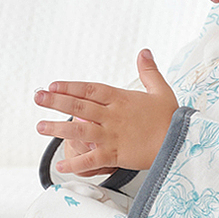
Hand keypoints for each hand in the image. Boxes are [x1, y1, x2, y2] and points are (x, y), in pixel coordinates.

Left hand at [35, 49, 177, 174]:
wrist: (181, 142)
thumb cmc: (171, 118)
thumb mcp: (161, 90)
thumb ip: (148, 71)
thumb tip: (144, 51)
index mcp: (121, 99)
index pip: (89, 89)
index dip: (70, 86)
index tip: (52, 85)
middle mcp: (113, 116)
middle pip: (79, 106)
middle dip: (55, 101)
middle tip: (37, 97)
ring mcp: (112, 135)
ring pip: (80, 130)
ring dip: (58, 129)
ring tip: (39, 127)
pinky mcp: (116, 155)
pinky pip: (91, 159)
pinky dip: (76, 163)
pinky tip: (60, 166)